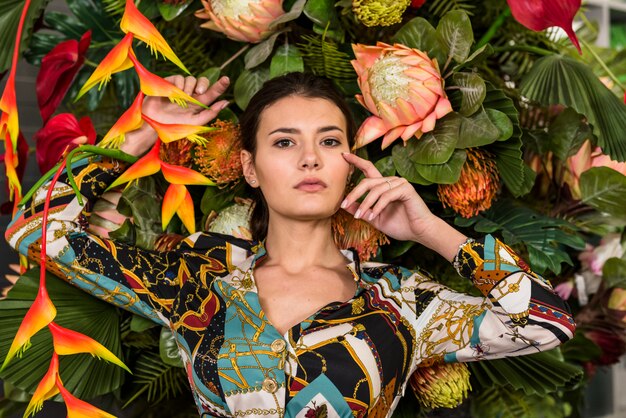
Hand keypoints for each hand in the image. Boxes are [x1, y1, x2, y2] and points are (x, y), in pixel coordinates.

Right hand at [121, 75, 229, 155]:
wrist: (153, 123)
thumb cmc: (175, 126)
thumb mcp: (195, 122)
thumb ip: (211, 113)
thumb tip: (226, 102)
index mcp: (199, 104)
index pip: (212, 93)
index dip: (220, 86)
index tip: (227, 79)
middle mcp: (191, 95)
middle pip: (203, 82)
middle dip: (203, 84)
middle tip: (199, 93)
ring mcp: (180, 88)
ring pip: (191, 79)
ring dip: (189, 87)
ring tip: (182, 98)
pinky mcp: (169, 83)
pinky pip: (179, 77)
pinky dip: (179, 84)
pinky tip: (174, 94)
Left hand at [340, 153, 466, 260]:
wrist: (420, 233)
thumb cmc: (400, 225)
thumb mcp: (374, 218)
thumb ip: (361, 210)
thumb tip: (343, 205)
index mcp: (384, 186)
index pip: (368, 169)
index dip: (356, 161)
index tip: (344, 155)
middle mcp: (391, 181)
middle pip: (367, 181)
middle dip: (354, 193)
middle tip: (344, 204)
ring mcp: (399, 183)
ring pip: (375, 190)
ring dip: (365, 204)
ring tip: (359, 216)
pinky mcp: (406, 189)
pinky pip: (386, 196)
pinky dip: (377, 206)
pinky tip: (373, 216)